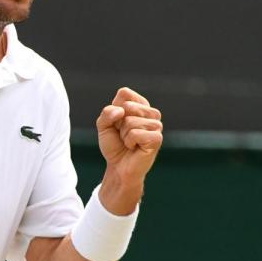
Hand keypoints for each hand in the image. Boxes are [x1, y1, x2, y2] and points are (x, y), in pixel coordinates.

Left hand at [96, 87, 162, 214]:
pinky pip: (135, 133)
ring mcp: (156, 125)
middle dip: (119, 123)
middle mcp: (151, 113)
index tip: (117, 123)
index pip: (124, 93)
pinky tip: (135, 148)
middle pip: (127, 106)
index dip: (115, 109)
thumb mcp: (103, 126)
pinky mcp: (157, 138)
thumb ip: (107, 113)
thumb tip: (121, 111)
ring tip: (129, 143)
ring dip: (124, 135)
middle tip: (123, 135)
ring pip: (130, 121)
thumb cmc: (114, 145)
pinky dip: (129, 142)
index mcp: (140, 105)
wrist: (119, 167)